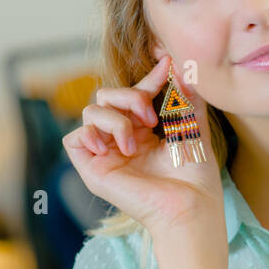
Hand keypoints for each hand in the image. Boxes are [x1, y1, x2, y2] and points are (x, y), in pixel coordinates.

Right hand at [61, 54, 223, 237]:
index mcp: (145, 131)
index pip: (137, 94)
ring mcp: (107, 153)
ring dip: (115, 118)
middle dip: (130, 96)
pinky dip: (90, 135)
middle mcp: (123, 139)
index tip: (167, 63)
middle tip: (151, 118)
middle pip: (108, 96)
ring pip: (91, 111)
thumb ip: (187, 96)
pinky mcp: (92, 169)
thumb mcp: (193, 127)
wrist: (189, 204)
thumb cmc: (195, 174)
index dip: (149, 77)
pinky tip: (113, 148)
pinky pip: (74, 138)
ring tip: (135, 143)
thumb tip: (182, 65)